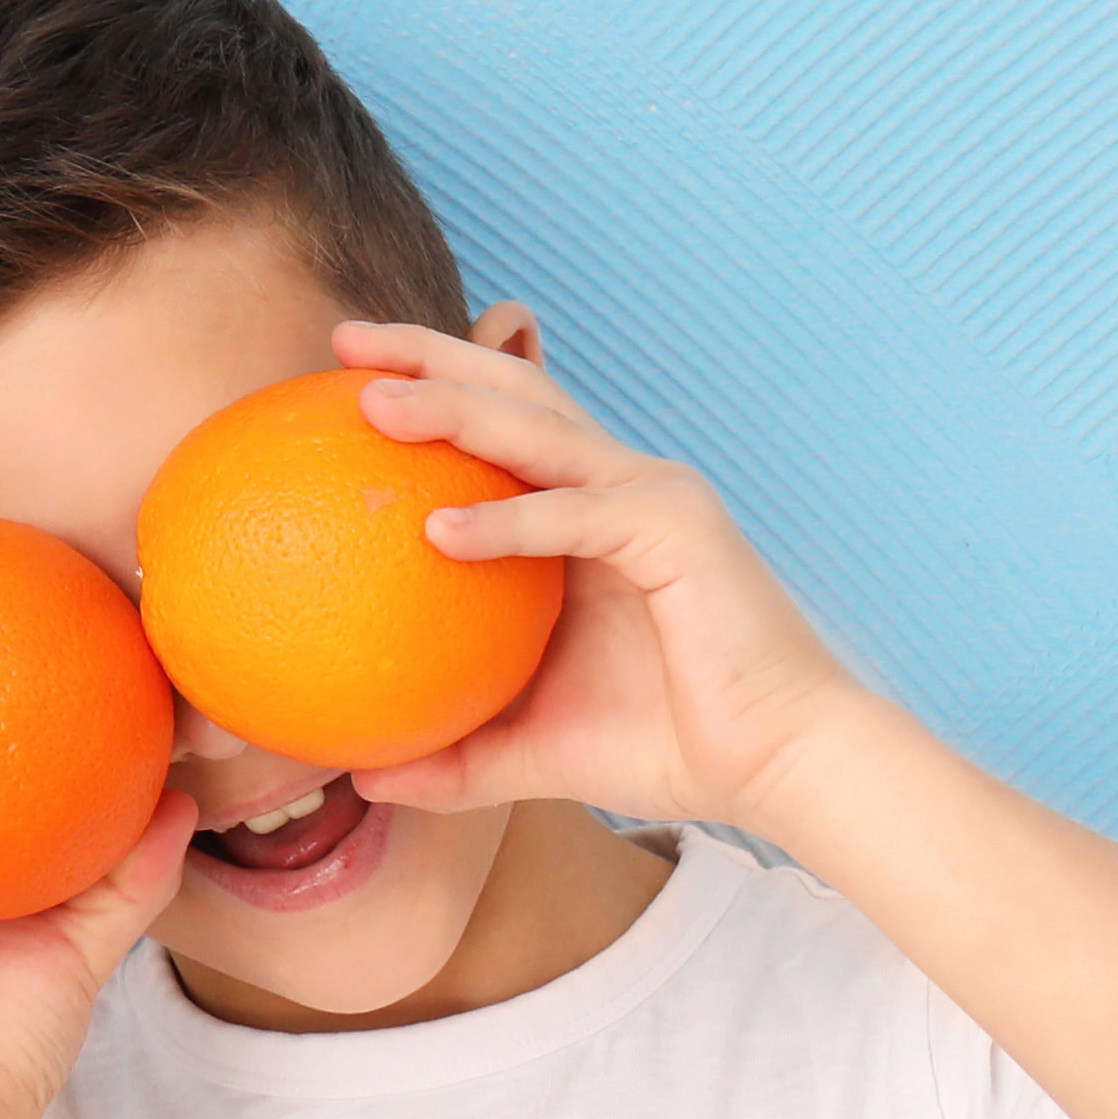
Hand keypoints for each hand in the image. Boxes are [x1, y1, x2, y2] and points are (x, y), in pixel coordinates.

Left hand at [334, 319, 873, 831]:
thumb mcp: (532, 748)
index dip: (429, 383)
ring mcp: (652, 496)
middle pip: (513, 391)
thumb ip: (453, 756)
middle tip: (344, 341)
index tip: (341, 371)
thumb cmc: (667, 747)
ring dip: (454, 405)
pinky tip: (438, 530)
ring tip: (373, 402)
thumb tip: (361, 777)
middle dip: (428, 356)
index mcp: (584, 512)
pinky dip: (509, 519)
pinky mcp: (679, 530)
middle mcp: (618, 484)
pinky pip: (577, 513)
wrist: (777, 770)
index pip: (499, 425)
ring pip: (538, 428)